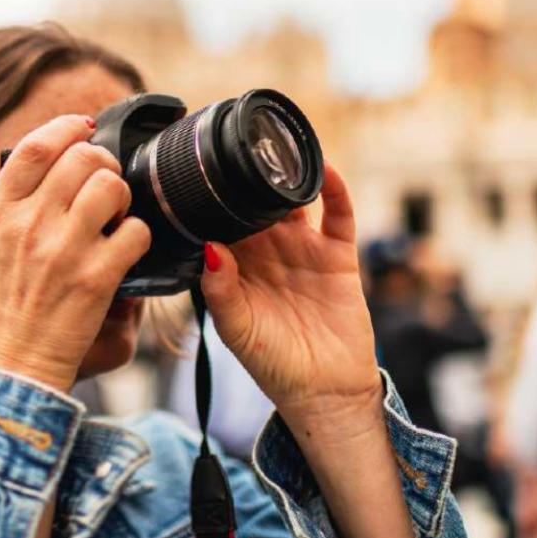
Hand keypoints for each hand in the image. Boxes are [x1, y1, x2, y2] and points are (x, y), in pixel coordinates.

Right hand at [0, 115, 151, 391]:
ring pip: (112, 187)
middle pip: (82, 158)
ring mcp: (63, 251)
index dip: (66, 128)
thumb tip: (29, 186)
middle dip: (103, 164)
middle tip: (107, 183)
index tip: (85, 127)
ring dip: (123, 197)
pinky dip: (140, 237)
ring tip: (118, 217)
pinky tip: (127, 250)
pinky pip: (135, 232)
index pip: (34, 147)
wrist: (9, 376)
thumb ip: (2, 220)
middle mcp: (27, 226)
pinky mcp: (96, 280)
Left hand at [204, 163, 418, 537]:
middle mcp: (268, 251)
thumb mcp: (236, 329)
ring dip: (286, 176)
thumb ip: (221, 290)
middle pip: (255, 202)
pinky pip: (337, 215)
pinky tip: (324, 168)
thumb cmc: (271, 364)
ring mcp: (303, 249)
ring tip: (277, 146)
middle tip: (238, 145)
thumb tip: (210, 248)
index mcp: (236, 264)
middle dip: (247, 176)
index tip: (199, 170)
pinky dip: (333, 190)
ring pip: (293, 200)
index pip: (220, 220)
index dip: (211, 197)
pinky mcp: (338, 255)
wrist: (323, 392)